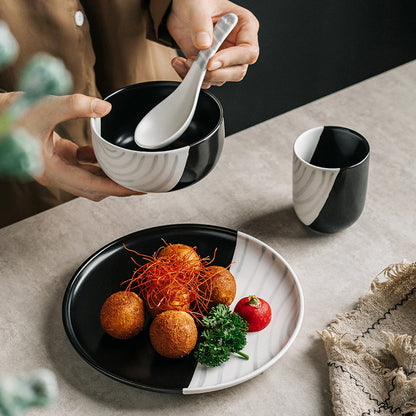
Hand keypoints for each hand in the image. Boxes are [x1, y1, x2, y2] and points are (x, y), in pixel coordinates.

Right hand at [11, 93, 144, 200]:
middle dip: (119, 186)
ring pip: (89, 179)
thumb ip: (73, 105)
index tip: (139, 189)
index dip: (119, 189)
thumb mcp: (42, 107)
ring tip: (130, 168)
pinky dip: (96, 161)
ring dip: (108, 174)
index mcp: (53, 172)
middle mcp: (56, 175)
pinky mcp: (57, 158)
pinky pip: (82, 166)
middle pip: (95, 189)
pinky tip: (103, 151)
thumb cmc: (10, 116)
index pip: (94, 187)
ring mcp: (57, 168)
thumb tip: (105, 108)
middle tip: (141, 181)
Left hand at [167, 0, 258, 87]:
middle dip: (215, 73)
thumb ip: (200, 24)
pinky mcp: (210, 67)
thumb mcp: (197, 5)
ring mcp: (224, 58)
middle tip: (196, 66)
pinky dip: (191, 77)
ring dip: (201, 76)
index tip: (211, 62)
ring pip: (221, 79)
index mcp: (245, 27)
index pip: (248, 51)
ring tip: (184, 62)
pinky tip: (181, 64)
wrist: (180, 9)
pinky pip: (206, 80)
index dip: (231, 60)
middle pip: (237, 71)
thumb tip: (204, 44)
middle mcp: (237, 46)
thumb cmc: (196, 1)